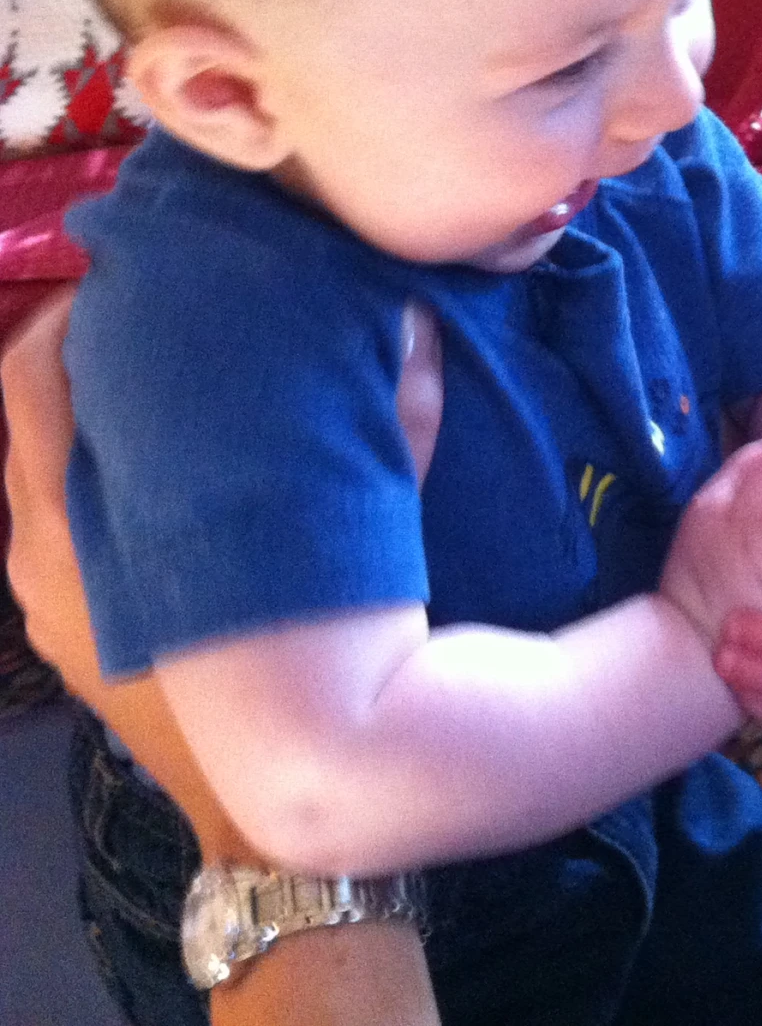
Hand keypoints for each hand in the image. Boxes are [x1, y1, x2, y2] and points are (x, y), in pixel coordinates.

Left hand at [4, 293, 444, 857]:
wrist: (274, 805)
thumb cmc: (304, 667)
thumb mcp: (344, 535)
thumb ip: (380, 430)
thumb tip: (407, 327)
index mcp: (79, 518)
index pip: (38, 375)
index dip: (83, 312)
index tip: (146, 274)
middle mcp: (42, 550)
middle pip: (30, 412)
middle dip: (87, 353)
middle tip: (163, 309)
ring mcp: (48, 598)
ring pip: (45, 469)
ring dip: (95, 417)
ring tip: (173, 378)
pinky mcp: (69, 633)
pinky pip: (63, 522)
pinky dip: (101, 476)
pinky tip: (174, 470)